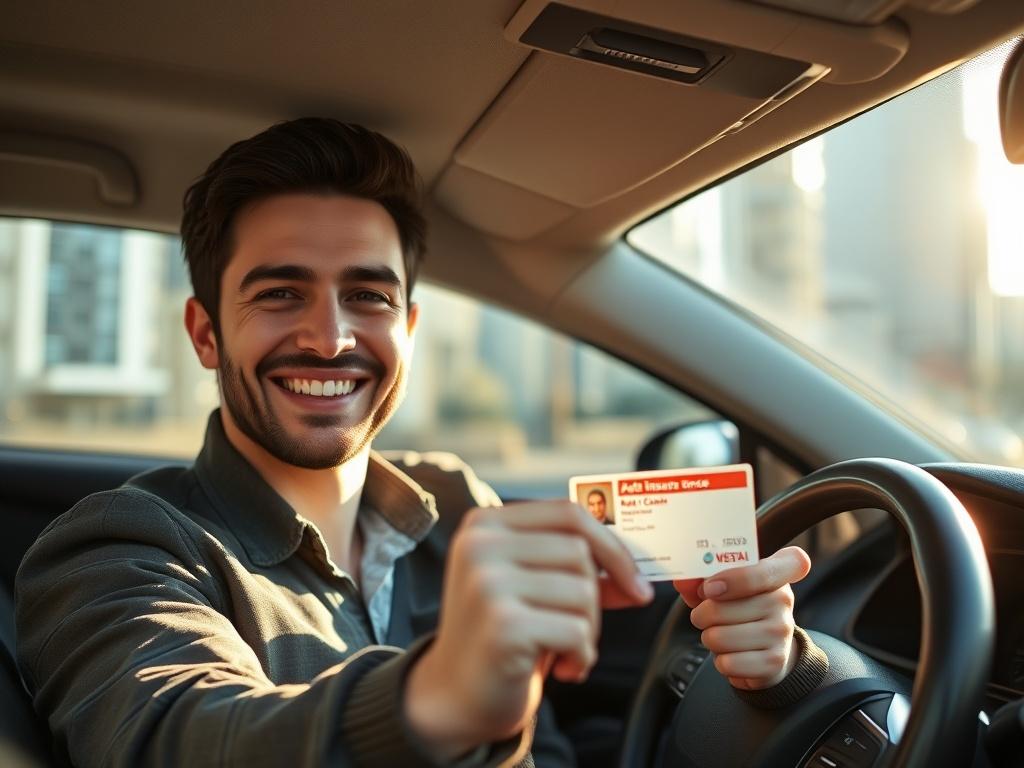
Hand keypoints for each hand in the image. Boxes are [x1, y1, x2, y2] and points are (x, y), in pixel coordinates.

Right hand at [405, 501, 653, 758]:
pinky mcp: (503, 623)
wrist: (454, 697)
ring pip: (583, 591)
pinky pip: (578, 631)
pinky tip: (562, 669)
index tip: (634, 580)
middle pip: (579, 552)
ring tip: (564, 649)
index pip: (568, 513)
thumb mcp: (531, 587)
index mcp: (485, 524)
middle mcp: (481, 545)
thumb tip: (637, 573)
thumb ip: (573, 568)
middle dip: (595, 598)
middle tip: (579, 630)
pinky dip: (583, 656)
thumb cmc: (500, 638)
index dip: (611, 545)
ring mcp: (488, 582)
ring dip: (588, 630)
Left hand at [673, 546, 810, 689]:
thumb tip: (682, 582)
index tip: (709, 587)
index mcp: (776, 570)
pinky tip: (732, 654)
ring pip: (719, 637)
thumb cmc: (738, 607)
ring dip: (710, 638)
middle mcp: (783, 600)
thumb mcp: (723, 585)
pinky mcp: (774, 662)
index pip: (772, 568)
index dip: (735, 578)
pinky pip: (727, 663)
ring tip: (721, 635)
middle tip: (706, 616)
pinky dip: (720, 661)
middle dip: (702, 615)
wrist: (765, 647)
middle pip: (721, 607)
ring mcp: (781, 632)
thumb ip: (700, 579)